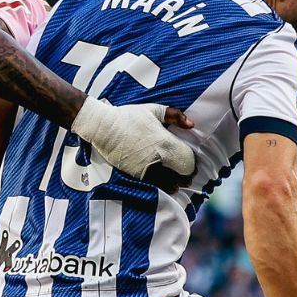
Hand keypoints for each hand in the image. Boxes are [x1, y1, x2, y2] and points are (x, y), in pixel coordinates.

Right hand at [70, 97, 196, 191]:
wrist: (104, 127)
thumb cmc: (129, 117)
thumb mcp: (154, 110)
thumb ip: (175, 116)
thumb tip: (191, 124)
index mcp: (166, 143)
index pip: (188, 161)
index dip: (193, 165)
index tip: (193, 166)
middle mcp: (159, 158)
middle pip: (180, 175)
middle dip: (185, 177)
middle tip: (187, 177)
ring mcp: (147, 169)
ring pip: (168, 184)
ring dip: (174, 184)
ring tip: (176, 184)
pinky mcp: (135, 175)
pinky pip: (153, 185)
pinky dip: (160, 187)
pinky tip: (163, 185)